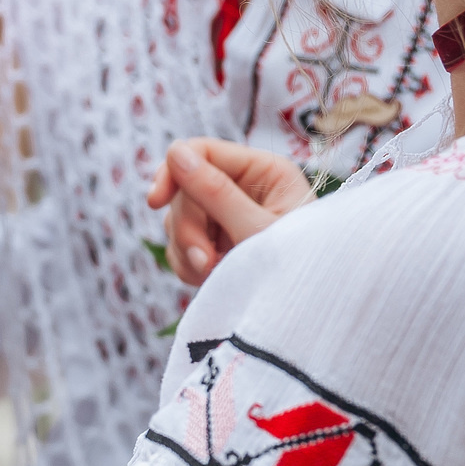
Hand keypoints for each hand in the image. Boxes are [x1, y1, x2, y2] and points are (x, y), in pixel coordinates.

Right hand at [147, 138, 316, 285]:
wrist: (309, 313)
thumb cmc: (298, 269)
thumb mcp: (256, 230)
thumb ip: (215, 192)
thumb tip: (174, 152)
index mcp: (263, 171)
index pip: (203, 151)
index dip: (173, 171)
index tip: (155, 201)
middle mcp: (243, 188)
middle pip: (184, 190)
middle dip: (188, 228)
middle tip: (205, 261)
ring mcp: (226, 217)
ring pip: (177, 220)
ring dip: (187, 250)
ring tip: (214, 273)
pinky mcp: (216, 244)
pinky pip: (180, 246)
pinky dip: (188, 265)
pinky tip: (211, 278)